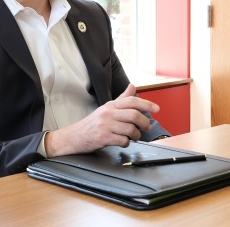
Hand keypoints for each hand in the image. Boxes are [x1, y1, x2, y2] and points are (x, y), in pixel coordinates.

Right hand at [44, 84, 159, 156]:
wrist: (72, 137)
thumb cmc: (91, 124)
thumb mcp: (106, 108)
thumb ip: (121, 99)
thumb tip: (133, 86)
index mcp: (110, 105)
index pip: (132, 101)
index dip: (147, 104)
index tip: (157, 109)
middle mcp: (108, 113)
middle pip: (134, 115)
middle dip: (145, 123)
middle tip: (147, 128)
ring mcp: (105, 125)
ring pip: (130, 129)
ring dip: (136, 135)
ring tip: (134, 137)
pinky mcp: (103, 137)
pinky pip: (123, 140)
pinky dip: (127, 143)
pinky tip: (124, 142)